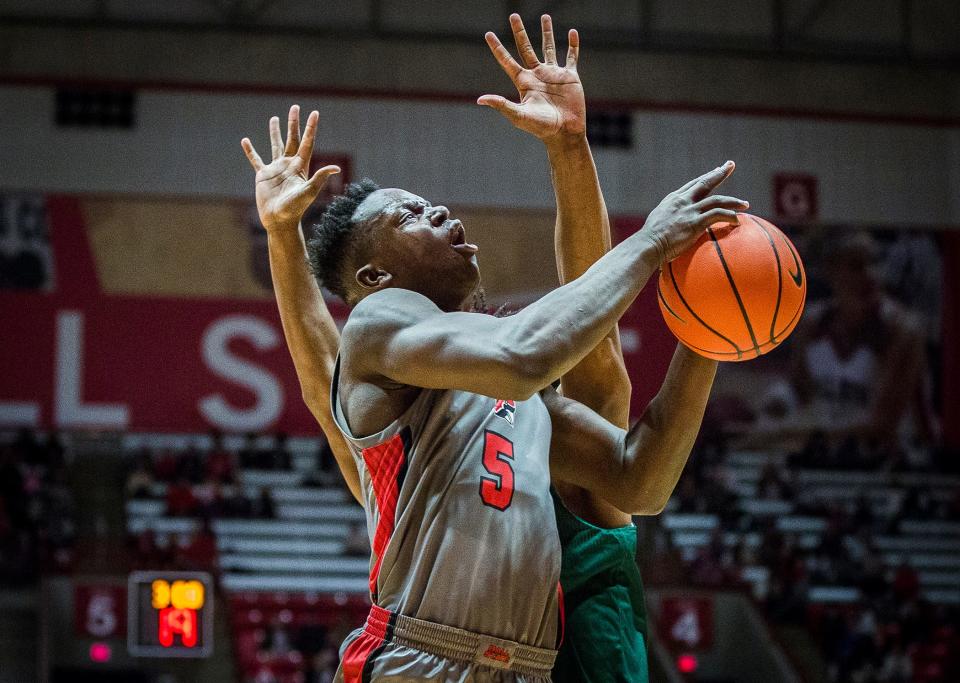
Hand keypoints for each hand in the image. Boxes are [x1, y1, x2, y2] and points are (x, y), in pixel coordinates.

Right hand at [241, 105, 339, 231]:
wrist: (279, 220)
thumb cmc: (295, 208)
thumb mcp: (308, 192)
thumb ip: (319, 178)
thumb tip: (336, 168)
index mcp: (300, 166)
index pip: (307, 143)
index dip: (311, 128)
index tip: (314, 113)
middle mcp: (289, 165)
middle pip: (292, 139)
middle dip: (293, 124)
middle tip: (294, 107)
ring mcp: (276, 169)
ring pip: (276, 145)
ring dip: (275, 132)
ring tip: (274, 118)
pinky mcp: (263, 176)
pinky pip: (256, 160)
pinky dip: (250, 151)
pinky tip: (245, 141)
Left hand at [478, 14, 584, 140]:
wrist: (565, 133)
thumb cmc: (541, 128)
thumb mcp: (519, 115)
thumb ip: (501, 105)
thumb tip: (480, 99)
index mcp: (524, 82)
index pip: (507, 61)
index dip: (497, 48)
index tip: (488, 34)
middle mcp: (537, 75)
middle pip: (526, 48)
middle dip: (519, 32)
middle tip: (513, 15)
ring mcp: (554, 74)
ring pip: (549, 48)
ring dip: (547, 32)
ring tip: (545, 16)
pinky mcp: (570, 77)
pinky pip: (571, 57)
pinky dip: (573, 45)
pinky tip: (572, 32)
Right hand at [642, 162, 749, 264]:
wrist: (647, 246)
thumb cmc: (648, 243)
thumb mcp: (656, 226)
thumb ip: (668, 223)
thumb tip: (673, 231)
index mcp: (673, 200)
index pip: (692, 185)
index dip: (705, 177)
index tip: (715, 170)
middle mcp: (682, 201)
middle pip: (705, 183)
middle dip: (719, 173)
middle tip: (730, 165)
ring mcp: (689, 211)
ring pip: (717, 200)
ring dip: (733, 201)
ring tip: (745, 204)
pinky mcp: (695, 223)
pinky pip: (718, 215)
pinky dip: (730, 216)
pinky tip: (737, 221)